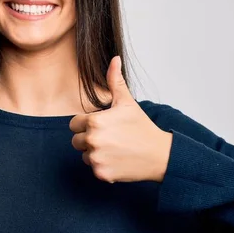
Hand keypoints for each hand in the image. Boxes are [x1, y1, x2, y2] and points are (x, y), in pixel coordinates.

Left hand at [69, 56, 172, 182]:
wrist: (160, 155)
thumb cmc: (142, 127)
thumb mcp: (127, 102)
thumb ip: (115, 81)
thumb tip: (114, 59)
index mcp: (94, 121)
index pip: (74, 124)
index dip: (86, 124)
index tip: (103, 125)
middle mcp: (92, 140)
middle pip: (76, 141)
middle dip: (89, 139)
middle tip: (110, 137)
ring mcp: (97, 158)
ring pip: (84, 155)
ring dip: (95, 153)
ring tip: (115, 148)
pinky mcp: (102, 173)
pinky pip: (93, 168)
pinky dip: (103, 166)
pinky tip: (118, 159)